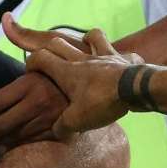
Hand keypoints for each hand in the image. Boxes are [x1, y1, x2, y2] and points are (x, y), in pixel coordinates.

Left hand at [0, 72, 66, 151]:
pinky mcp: (59, 130)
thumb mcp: (35, 70)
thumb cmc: (54, 77)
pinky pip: (31, 142)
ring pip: (15, 136)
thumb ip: (13, 82)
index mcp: (27, 83)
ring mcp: (49, 117)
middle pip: (1, 124)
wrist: (90, 85)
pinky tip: (3, 149)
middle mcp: (38, 100)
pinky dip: (15, 146)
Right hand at [20, 27, 144, 138]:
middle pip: (58, 43)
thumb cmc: (102, 102)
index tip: (30, 72)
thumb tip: (55, 131)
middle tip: (49, 59)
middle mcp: (82, 59)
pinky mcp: (125, 59)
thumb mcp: (76, 121)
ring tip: (84, 47)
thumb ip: (61, 126)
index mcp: (66, 71)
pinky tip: (118, 61)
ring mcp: (105, 56)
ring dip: (87, 39)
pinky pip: (123, 52)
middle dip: (50, 48)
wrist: (136, 90)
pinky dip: (120, 55)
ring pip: (92, 36)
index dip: (31, 62)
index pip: (39, 57)